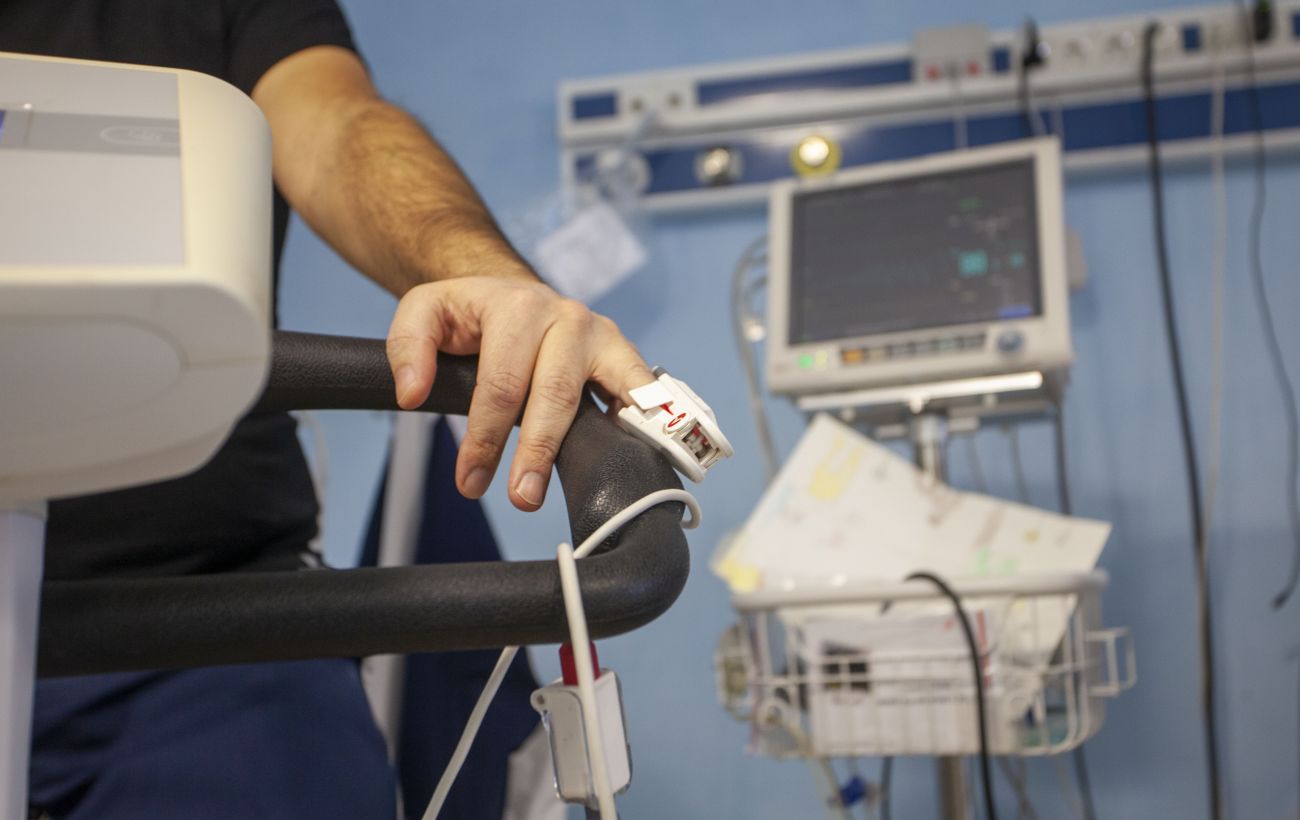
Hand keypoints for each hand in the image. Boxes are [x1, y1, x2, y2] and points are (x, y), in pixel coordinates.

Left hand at [386, 276, 654, 510]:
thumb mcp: (423, 311)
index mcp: (516, 306)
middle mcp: (567, 316)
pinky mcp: (624, 353)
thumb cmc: (470, 313)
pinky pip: (644, 389)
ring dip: (595, 443)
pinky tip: (642, 452)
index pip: (501, 382)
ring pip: (603, 393)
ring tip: (588, 483)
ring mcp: (602, 334)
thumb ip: (407, 346)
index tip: (470, 481)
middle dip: (537, 451)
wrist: (511, 291)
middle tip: (522, 498)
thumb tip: (413, 393)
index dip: (485, 437)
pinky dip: (650, 419)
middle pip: (554, 393)